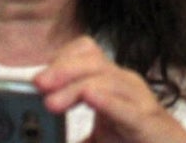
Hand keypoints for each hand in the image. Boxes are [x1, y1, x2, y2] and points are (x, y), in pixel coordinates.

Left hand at [35, 37, 185, 142]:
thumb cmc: (135, 138)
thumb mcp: (98, 134)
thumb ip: (72, 136)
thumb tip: (43, 140)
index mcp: (110, 81)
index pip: (86, 52)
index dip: (61, 59)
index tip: (38, 81)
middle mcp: (125, 83)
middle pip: (92, 62)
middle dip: (62, 71)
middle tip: (38, 86)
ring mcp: (139, 99)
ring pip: (106, 80)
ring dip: (75, 88)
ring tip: (52, 104)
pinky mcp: (147, 121)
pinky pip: (127, 108)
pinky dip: (107, 101)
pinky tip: (90, 98)